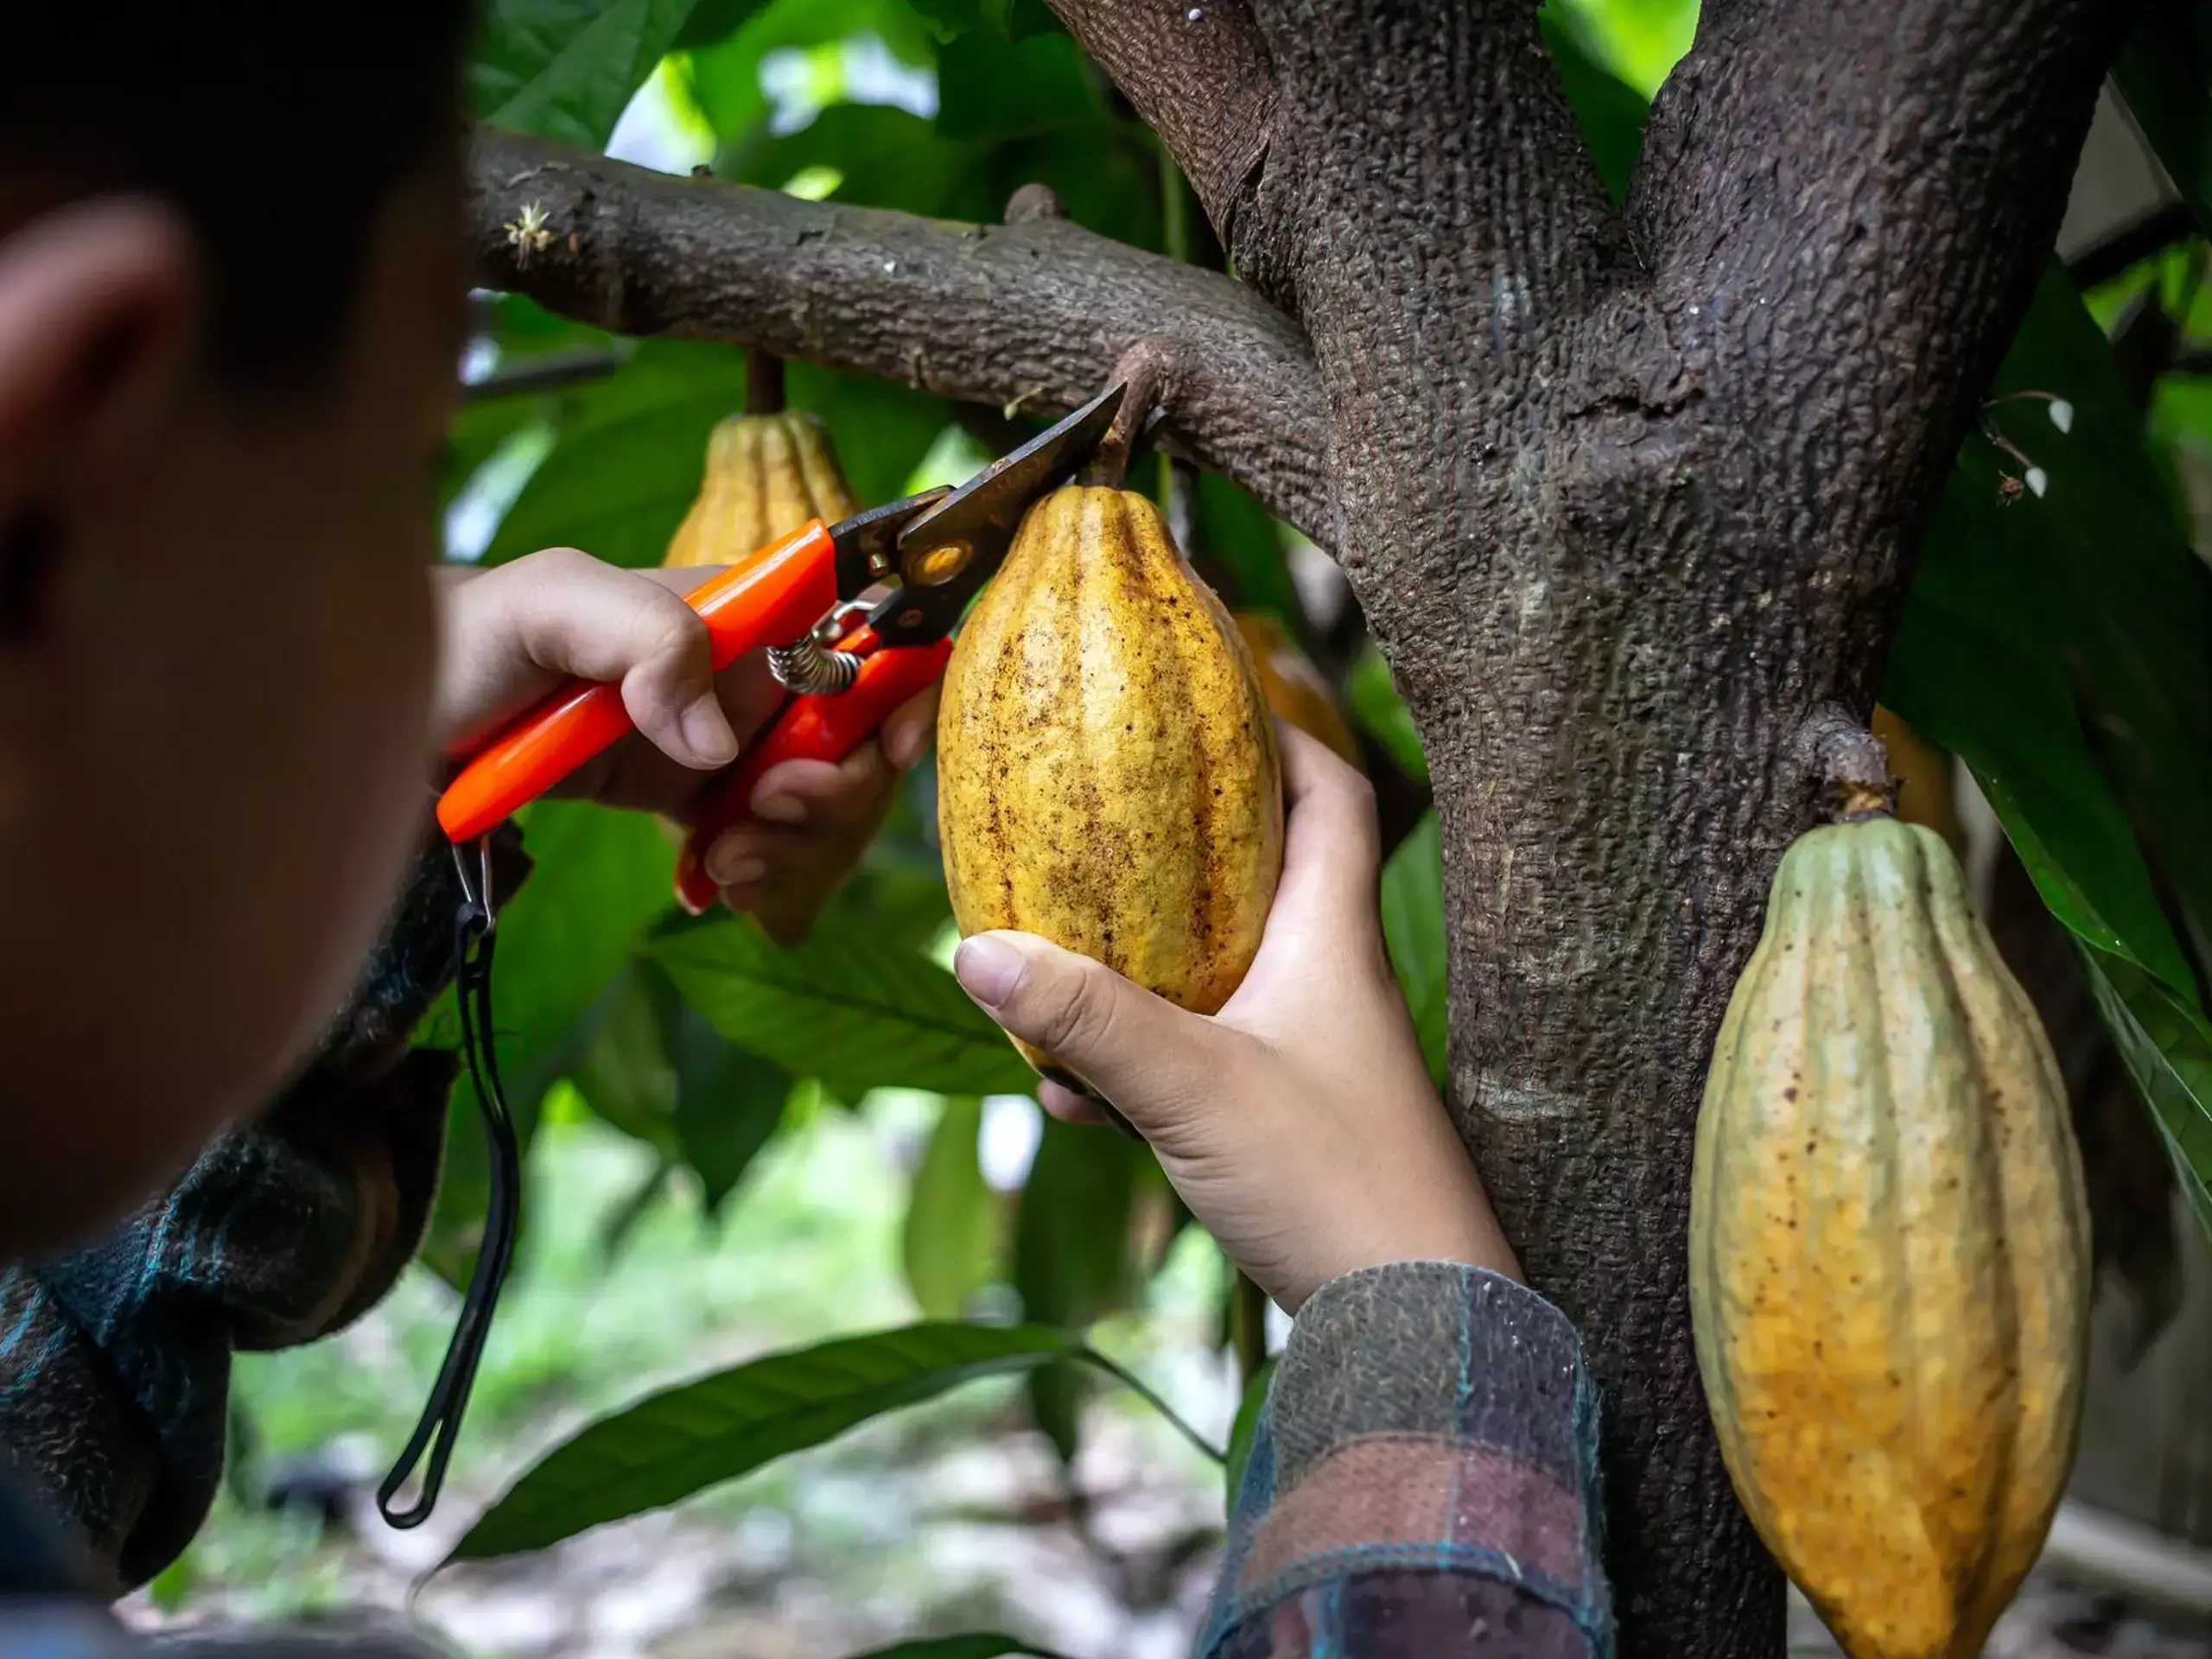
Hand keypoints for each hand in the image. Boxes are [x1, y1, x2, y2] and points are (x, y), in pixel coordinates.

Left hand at [434, 549, 935, 938]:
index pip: (866, 625)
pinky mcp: (695, 801)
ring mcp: (724, 739)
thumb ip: (644, 634)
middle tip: (762, 815)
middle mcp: (748, 672)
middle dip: (833, 792)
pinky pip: (767, 846)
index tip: (886, 750)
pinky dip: (755, 874)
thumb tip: (719, 739)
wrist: (395, 721)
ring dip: (791, 846)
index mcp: (738, 608)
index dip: (905, 683)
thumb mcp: (545, 606)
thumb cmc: (467, 638)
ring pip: (820, 803)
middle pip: (860, 734)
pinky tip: (703, 875)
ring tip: (719, 858)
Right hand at [949, 726, 1516, 1312]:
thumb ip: (1089, 1019)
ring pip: (1215, 981)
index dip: (1279, 735)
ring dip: (1134, 979)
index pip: (1331, 795)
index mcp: (1331, 940)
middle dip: (1168, 856)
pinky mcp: (1291, 1125)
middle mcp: (1328, 984)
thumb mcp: (1191, 1087)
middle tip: (1092, 832)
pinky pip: (1200, 1067)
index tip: (1211, 700)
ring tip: (1051, 985)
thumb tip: (978, 949)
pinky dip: (1139, 1069)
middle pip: (1257, 879)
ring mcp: (1311, 1057)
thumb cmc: (1335, 1183)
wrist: (1422, 1324)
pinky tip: (1076, 1099)